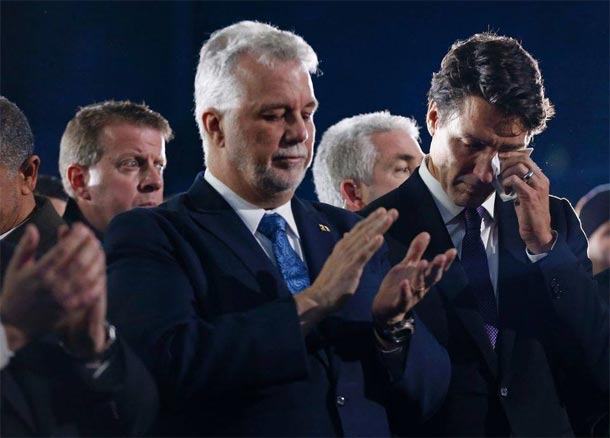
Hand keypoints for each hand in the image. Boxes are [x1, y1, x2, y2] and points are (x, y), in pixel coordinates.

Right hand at [0, 223, 105, 352]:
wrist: (14, 325)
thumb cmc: (15, 292)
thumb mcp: (15, 268)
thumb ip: (26, 247)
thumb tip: (33, 227)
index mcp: (38, 272)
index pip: (63, 250)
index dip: (75, 236)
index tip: (81, 226)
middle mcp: (52, 285)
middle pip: (79, 261)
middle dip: (89, 245)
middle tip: (93, 236)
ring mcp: (63, 298)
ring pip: (88, 275)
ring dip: (97, 260)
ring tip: (99, 248)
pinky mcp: (71, 308)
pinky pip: (90, 293)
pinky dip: (98, 279)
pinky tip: (101, 269)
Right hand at [295, 208, 397, 330]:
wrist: (319, 297)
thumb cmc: (330, 282)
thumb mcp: (337, 261)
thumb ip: (344, 249)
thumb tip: (347, 235)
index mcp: (343, 246)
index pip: (359, 229)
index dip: (371, 219)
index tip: (384, 211)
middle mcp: (345, 248)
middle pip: (364, 230)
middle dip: (379, 219)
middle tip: (393, 210)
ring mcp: (347, 257)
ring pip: (365, 239)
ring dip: (378, 227)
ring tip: (389, 217)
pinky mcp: (350, 268)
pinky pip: (363, 255)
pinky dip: (371, 246)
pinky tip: (380, 238)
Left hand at [372, 232, 456, 326]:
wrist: (383, 307)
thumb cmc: (399, 285)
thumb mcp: (407, 266)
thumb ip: (416, 251)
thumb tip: (426, 233)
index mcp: (423, 278)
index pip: (437, 269)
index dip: (446, 261)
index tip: (452, 251)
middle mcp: (420, 287)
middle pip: (431, 277)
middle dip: (437, 267)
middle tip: (442, 256)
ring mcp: (411, 296)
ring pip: (419, 286)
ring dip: (422, 274)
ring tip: (425, 262)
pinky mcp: (399, 304)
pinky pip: (404, 298)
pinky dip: (405, 291)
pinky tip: (405, 283)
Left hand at [499, 151, 553, 253]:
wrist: (538, 231)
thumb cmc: (529, 214)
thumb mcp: (525, 194)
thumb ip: (519, 183)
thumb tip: (503, 173)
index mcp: (541, 178)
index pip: (526, 158)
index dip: (511, 156)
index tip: (499, 161)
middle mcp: (542, 180)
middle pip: (523, 159)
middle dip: (506, 161)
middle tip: (497, 170)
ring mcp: (537, 187)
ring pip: (519, 167)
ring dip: (505, 173)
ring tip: (502, 183)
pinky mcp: (530, 195)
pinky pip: (515, 180)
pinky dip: (506, 182)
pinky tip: (505, 190)